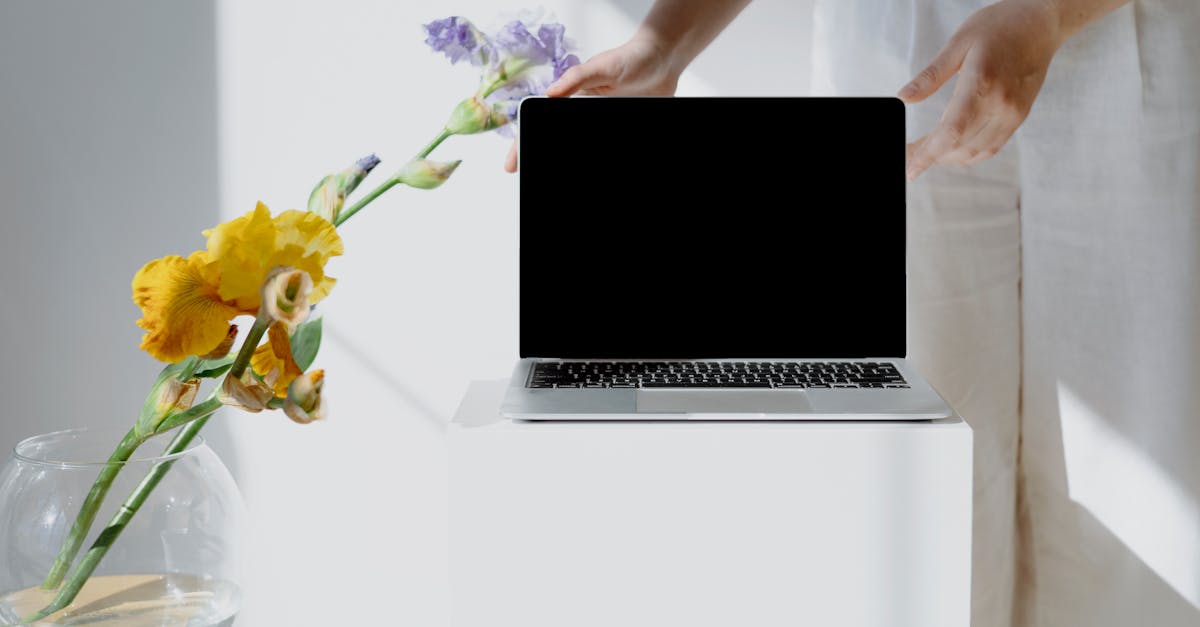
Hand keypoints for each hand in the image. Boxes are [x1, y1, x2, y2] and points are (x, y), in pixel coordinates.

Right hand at [504, 35, 679, 171]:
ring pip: (577, 148)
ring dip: (568, 165)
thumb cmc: (630, 59)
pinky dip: (599, 165)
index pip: (540, 122)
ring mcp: (598, 123)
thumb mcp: (601, 67)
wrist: (663, 63)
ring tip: (555, 183)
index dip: (523, 143)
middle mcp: (581, 112)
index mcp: (571, 97)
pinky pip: (605, 152)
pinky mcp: (616, 129)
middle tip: (531, 178)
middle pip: (554, 140)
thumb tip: (548, 94)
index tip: (514, 163)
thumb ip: (576, 78)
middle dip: (540, 159)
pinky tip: (594, 179)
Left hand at [899, 0, 1064, 179]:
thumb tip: (904, 98)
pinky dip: (970, 154)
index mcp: (982, 84)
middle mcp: (1001, 105)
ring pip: (976, 152)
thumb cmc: (1000, 26)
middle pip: (961, 147)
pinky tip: (953, 149)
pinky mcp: (1019, 116)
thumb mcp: (958, 43)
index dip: (927, 155)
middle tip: (910, 155)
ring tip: (927, 153)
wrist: (1041, 23)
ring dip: (949, 158)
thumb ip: (930, 75)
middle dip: (932, 157)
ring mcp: (1013, 114)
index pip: (950, 132)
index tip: (910, 169)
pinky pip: (992, 147)